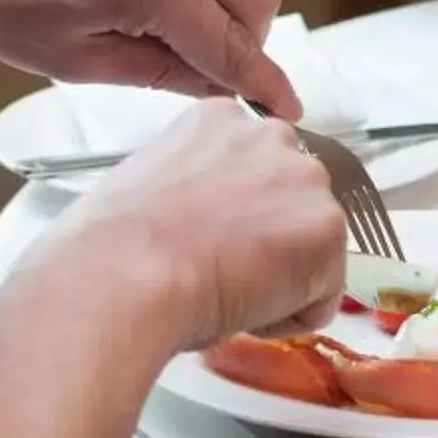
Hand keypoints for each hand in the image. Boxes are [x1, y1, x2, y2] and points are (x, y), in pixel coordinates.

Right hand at [52, 101, 346, 349]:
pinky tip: (240, 305)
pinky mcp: (328, 230)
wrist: (121, 275)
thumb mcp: (148, 183)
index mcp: (221, 120)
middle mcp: (273, 138)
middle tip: (217, 269)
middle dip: (266, 241)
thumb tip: (204, 224)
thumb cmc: (108, 246)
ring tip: (222, 287)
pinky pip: (320, 297)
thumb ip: (194, 187)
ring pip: (311, 250)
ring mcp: (307, 181)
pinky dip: (286, 316)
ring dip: (279, 278)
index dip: (232, 216)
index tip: (206, 236)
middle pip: (292, 204)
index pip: (254, 170)